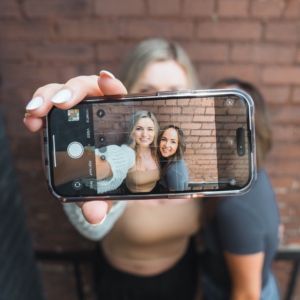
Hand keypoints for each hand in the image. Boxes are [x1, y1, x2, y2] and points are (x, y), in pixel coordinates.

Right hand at [24, 71, 126, 224]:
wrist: (94, 173)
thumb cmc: (106, 174)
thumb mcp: (105, 186)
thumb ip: (101, 199)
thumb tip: (95, 217)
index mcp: (114, 118)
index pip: (116, 94)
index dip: (111, 85)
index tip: (105, 81)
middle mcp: (94, 109)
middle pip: (85, 87)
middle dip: (71, 90)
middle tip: (60, 103)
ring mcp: (74, 110)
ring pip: (61, 90)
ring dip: (46, 96)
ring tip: (37, 113)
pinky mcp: (58, 116)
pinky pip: (45, 103)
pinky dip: (37, 108)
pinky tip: (32, 121)